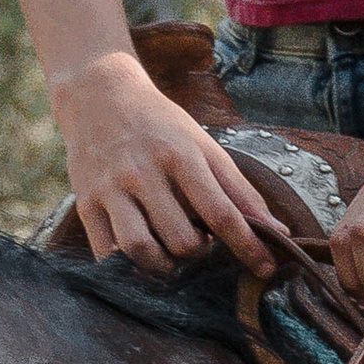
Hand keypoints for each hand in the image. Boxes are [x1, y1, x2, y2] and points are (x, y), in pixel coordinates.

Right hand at [52, 51, 281, 278]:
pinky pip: (106, 252)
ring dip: (163, 265)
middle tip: (197, 241)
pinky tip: (138, 253)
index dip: (247, 246)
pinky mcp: (86, 202)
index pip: (221, 212)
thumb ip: (239, 189)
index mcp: (180, 154)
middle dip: (198, 253)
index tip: (265, 268)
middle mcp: (144, 171)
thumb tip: (277, 231)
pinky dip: (126, 264)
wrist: (98, 95)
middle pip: (181, 239)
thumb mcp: (203, 145)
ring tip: (169, 253)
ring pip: (141, 249)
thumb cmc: (159, 124)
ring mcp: (111, 188)